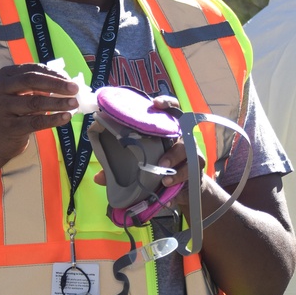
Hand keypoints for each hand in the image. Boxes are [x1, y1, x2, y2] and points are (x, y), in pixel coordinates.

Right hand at [0, 63, 80, 174]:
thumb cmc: (17, 110)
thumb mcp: (25, 93)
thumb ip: (42, 86)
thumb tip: (70, 84)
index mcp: (6, 75)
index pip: (33, 69)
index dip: (54, 74)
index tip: (71, 80)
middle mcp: (0, 87)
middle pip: (32, 81)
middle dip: (56, 84)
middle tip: (75, 89)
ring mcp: (2, 107)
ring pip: (34, 102)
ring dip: (57, 102)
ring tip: (74, 103)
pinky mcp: (9, 126)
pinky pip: (35, 121)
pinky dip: (52, 119)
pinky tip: (65, 117)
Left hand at [89, 95, 205, 194]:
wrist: (184, 189)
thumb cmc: (159, 169)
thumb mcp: (140, 166)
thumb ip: (120, 168)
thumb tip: (99, 177)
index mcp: (168, 130)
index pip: (172, 109)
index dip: (166, 103)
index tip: (156, 103)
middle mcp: (182, 138)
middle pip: (183, 134)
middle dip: (173, 150)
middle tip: (161, 164)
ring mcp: (192, 153)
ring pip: (190, 156)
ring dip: (177, 168)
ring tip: (164, 178)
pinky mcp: (196, 171)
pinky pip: (191, 174)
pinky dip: (179, 183)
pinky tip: (169, 190)